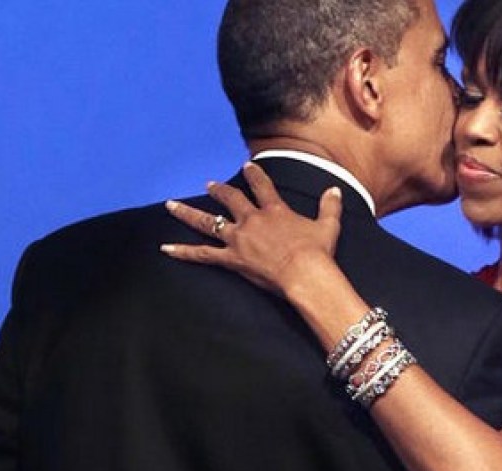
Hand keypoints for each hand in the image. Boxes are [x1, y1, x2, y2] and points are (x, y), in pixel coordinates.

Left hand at [162, 162, 342, 295]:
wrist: (304, 272)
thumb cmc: (317, 251)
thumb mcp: (328, 225)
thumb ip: (329, 206)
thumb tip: (335, 189)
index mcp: (274, 210)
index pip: (262, 186)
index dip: (254, 175)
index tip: (247, 166)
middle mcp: (252, 220)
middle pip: (230, 199)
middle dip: (219, 191)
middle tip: (209, 184)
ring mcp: (239, 238)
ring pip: (207, 221)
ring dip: (188, 212)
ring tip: (172, 205)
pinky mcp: (231, 258)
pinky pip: (202, 254)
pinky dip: (183, 251)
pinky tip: (166, 248)